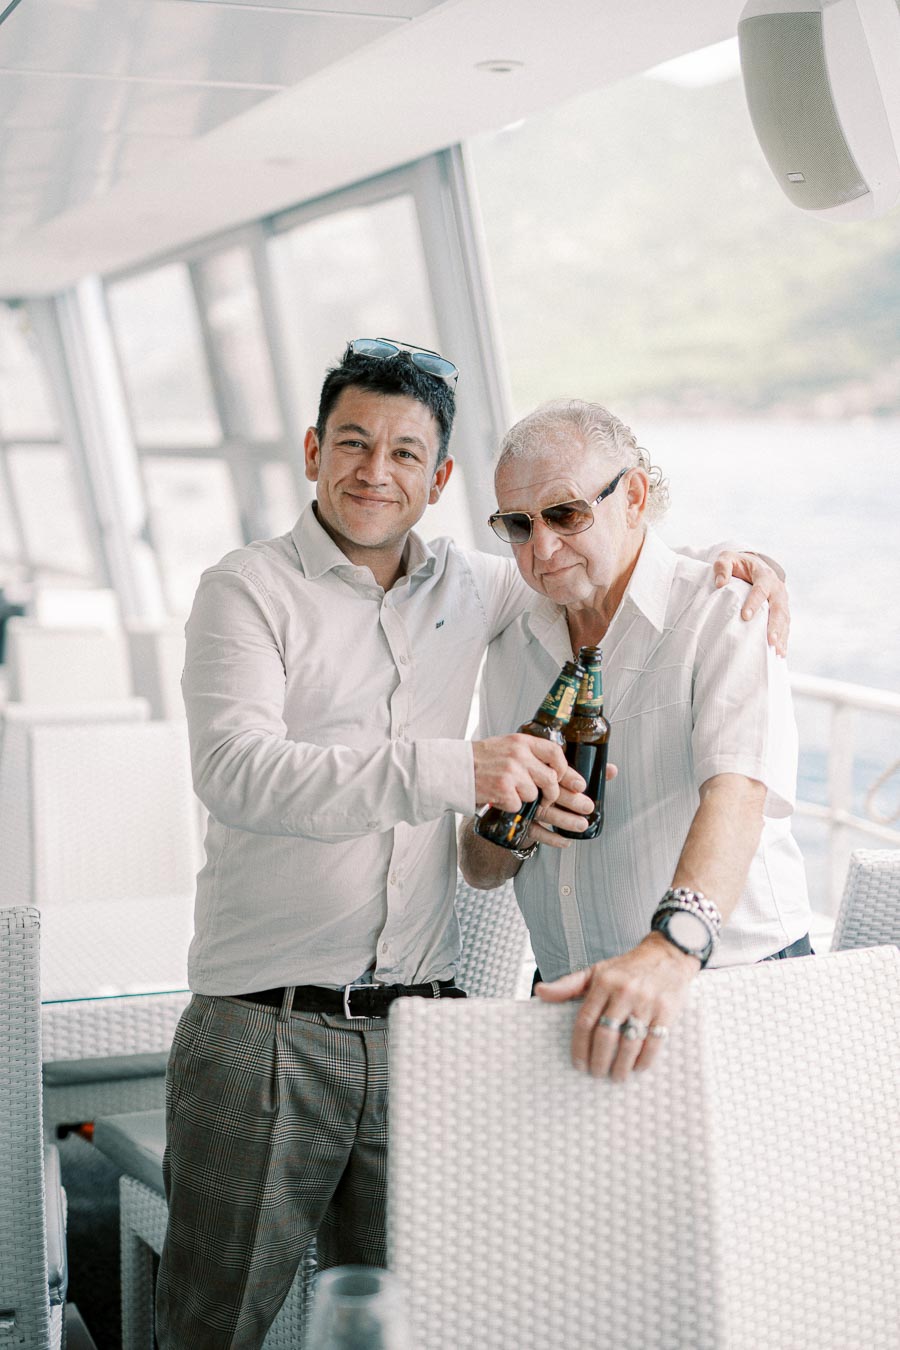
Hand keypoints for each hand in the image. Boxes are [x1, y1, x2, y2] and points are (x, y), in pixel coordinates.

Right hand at [472, 734, 579, 811]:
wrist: (454, 768)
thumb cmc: (480, 759)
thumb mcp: (507, 747)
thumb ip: (530, 755)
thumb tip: (558, 772)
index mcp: (521, 742)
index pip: (555, 752)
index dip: (564, 769)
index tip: (564, 779)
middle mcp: (518, 755)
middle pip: (550, 778)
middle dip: (551, 794)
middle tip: (545, 799)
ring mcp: (511, 772)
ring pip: (534, 794)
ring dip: (524, 798)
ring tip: (508, 791)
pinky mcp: (503, 789)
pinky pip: (518, 805)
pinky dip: (510, 805)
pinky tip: (498, 797)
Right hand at [526, 762, 618, 849]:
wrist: (517, 786)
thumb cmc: (547, 780)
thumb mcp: (564, 771)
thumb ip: (590, 770)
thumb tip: (612, 770)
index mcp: (543, 769)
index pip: (555, 771)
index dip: (569, 778)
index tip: (581, 786)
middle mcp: (534, 786)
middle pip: (552, 792)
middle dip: (571, 801)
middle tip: (587, 807)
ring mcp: (527, 804)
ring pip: (546, 812)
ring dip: (565, 821)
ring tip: (581, 825)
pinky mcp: (521, 820)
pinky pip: (535, 831)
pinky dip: (551, 838)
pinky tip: (565, 841)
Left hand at [535, 932, 696, 1079]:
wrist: (667, 955)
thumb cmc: (626, 968)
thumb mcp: (596, 971)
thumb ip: (568, 985)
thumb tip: (540, 991)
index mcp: (604, 983)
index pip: (585, 1021)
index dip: (579, 1047)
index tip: (578, 1065)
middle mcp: (624, 992)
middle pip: (606, 1035)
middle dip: (599, 1060)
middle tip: (596, 1074)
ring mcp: (646, 1002)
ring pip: (629, 1043)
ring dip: (621, 1066)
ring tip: (616, 1077)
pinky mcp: (667, 1011)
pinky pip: (654, 1042)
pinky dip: (644, 1060)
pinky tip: (637, 1068)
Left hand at [712, 550, 789, 656]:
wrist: (754, 565)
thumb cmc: (739, 564)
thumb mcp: (728, 559)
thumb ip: (722, 567)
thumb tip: (719, 583)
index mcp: (764, 575)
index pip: (761, 589)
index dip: (754, 602)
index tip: (745, 616)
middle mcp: (777, 588)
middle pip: (779, 608)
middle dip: (775, 625)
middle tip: (770, 640)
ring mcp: (782, 601)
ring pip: (785, 619)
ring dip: (782, 635)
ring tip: (777, 651)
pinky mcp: (782, 611)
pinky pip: (785, 626)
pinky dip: (784, 639)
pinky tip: (781, 654)